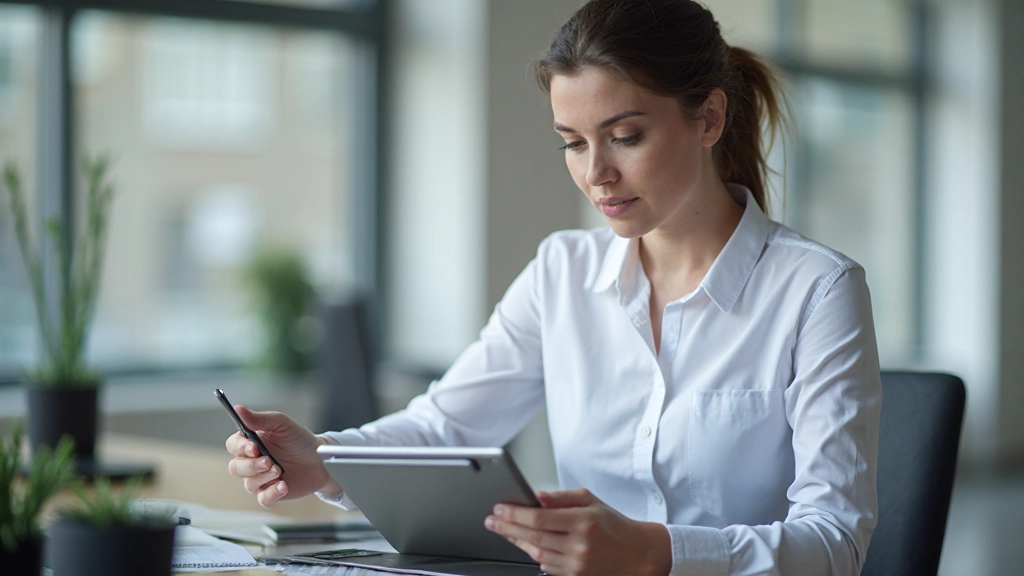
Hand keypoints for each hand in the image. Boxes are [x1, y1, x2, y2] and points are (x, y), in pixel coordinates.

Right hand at [224, 405, 340, 506]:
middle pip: (235, 467)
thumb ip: (260, 419)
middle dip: (251, 465)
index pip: (233, 445)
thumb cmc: (299, 440)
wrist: (320, 459)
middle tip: (268, 461)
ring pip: (249, 483)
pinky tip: (283, 486)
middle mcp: (252, 461)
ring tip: (280, 470)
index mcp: (251, 443)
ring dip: (264, 477)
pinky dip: (271, 493)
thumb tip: (239, 409)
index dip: (239, 447)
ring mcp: (261, 478)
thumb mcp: (282, 424)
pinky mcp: (271, 493)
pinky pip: (263, 498)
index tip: (253, 447)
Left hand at [484, 488, 671, 575]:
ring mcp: (577, 564)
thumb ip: (561, 498)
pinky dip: (533, 554)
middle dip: (507, 527)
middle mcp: (579, 545)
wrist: (636, 553)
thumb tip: (536, 496)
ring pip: (536, 553)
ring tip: (503, 530)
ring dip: (516, 541)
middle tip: (492, 520)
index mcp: (583, 521)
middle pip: (533, 536)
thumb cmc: (612, 524)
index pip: (539, 517)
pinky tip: (525, 543)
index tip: (499, 508)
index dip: (515, 513)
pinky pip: (546, 566)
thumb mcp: (590, 501)